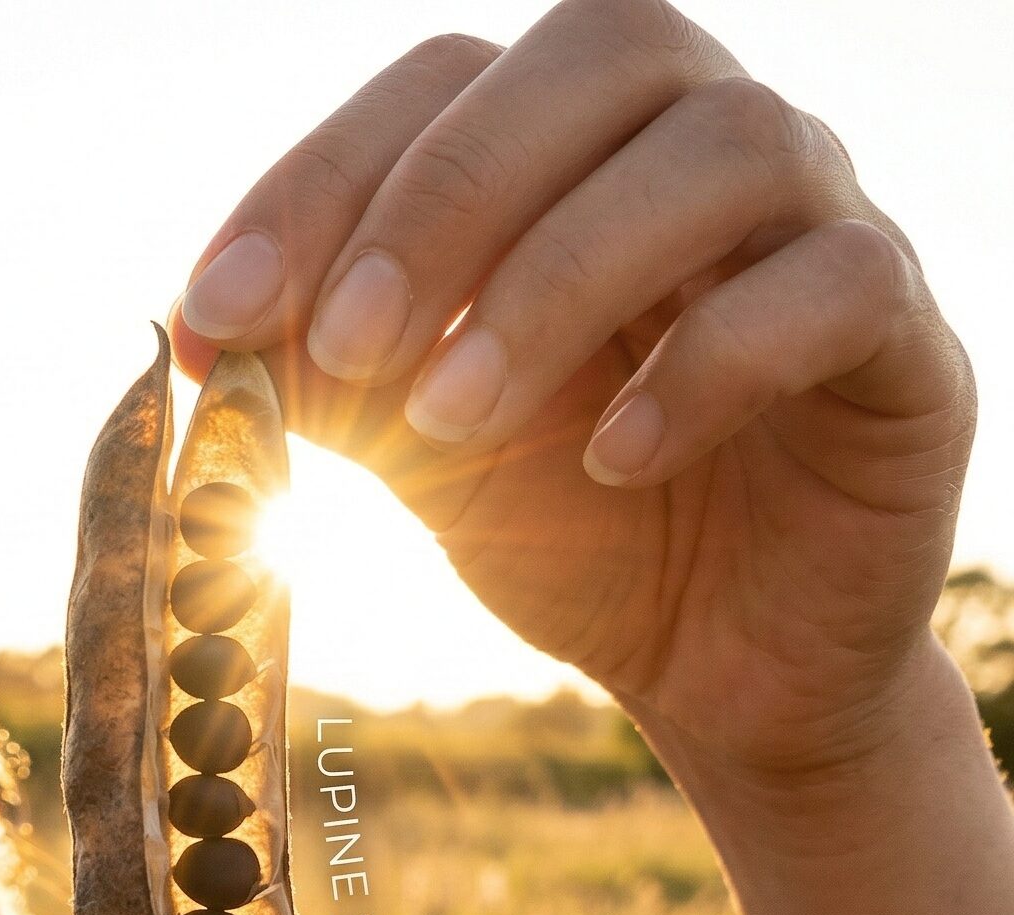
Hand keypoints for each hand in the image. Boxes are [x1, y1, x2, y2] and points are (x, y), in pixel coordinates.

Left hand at [170, 0, 977, 784]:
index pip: (445, 80)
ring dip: (557, 280)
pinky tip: (609, 462)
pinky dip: (706, 367)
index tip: (216, 311)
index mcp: (571, 150)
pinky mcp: (902, 338)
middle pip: (601, 50)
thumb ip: (333, 381)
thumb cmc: (566, 530)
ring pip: (724, 149)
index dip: (320, 176)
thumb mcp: (422, 452)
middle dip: (444, 199)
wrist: (714, 662)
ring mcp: (819, 224)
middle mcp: (699, 146)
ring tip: (450, 425)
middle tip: (344, 348)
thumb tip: (204, 331)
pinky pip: (834, 286)